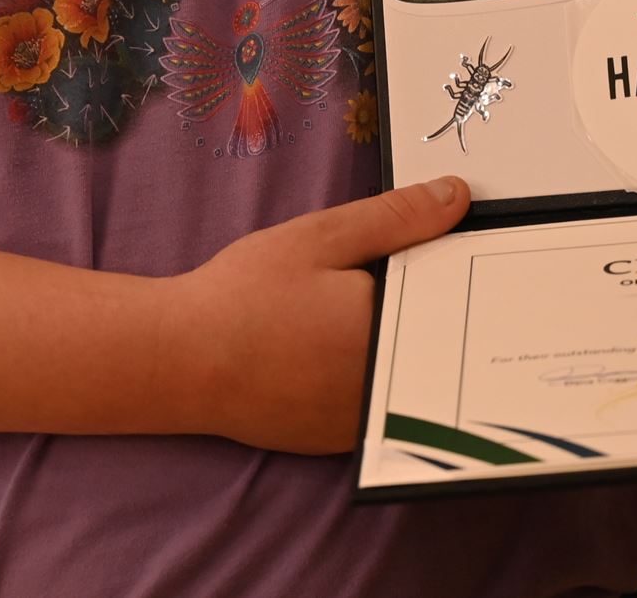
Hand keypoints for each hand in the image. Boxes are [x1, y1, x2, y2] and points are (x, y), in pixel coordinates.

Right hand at [165, 176, 470, 455]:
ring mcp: (362, 421)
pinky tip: (327, 350)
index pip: (453, 300)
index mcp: (393, 333)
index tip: (443, 252)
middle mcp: (388, 388)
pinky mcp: (336, 440)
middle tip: (372, 280)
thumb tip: (458, 196)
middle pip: (432, 340)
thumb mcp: (321, 238)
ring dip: (394, 345)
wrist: (178, 360)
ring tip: (343, 315)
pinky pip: (373, 403)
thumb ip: (396, 218)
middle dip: (421, 307)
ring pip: (404, 374)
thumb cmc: (244, 296)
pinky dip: (364, 375)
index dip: (449, 271)